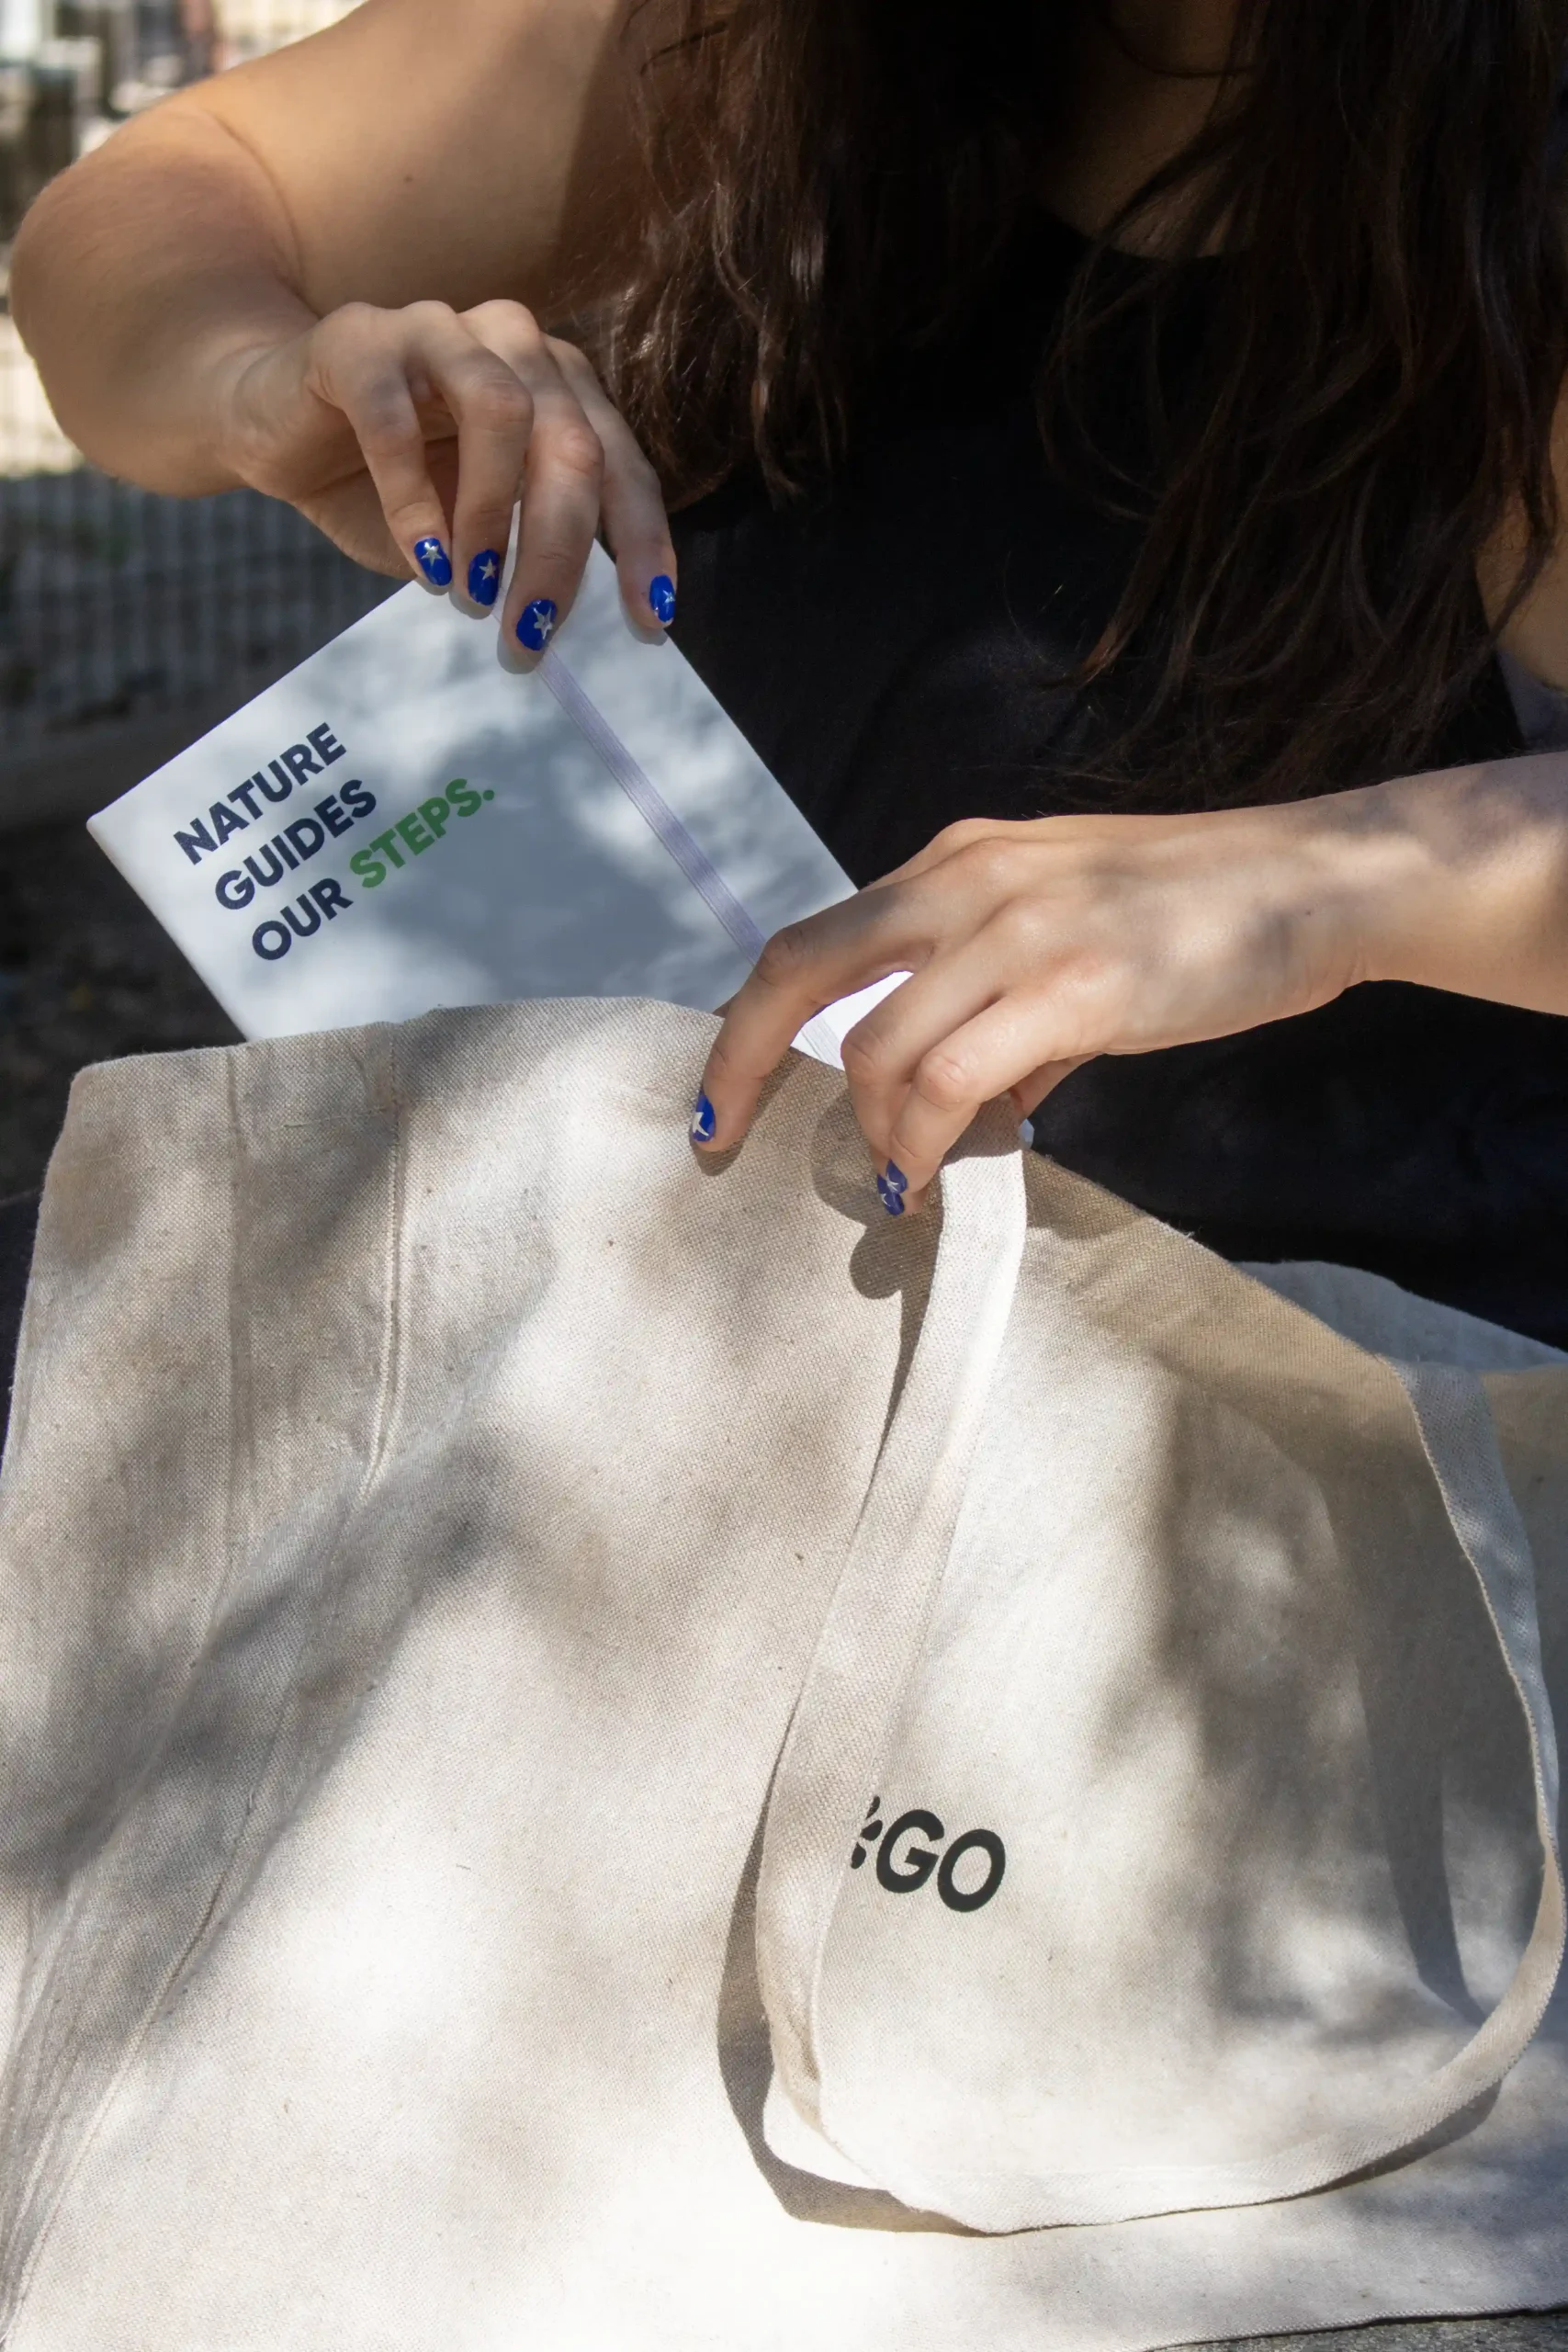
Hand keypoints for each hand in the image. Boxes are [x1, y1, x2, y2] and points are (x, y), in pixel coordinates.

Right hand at [213, 297, 675, 654]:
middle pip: (570, 442)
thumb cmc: (380, 485)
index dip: (641, 540)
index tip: (648, 618)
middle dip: (560, 551)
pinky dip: (413, 500)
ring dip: (493, 517)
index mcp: (557, 387)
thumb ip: (520, 560)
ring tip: (473, 594)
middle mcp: (513, 344)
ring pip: (502, 411)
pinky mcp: (358, 340)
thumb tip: (562, 627)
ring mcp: (437, 329)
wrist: (267, 422)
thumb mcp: (467, 537)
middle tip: (531, 633)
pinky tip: (420, 562)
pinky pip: (395, 419)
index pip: (620, 463)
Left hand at [694, 798, 1390, 1211]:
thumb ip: (1002, 1003)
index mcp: (958, 860)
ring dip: (871, 1131)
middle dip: (743, 1059)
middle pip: (801, 967)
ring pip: (878, 1047)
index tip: (721, 1088)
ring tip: (897, 1177)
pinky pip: (954, 1081)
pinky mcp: (1077, 986)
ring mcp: (1020, 929)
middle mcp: (969, 880)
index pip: (814, 937)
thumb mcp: (1072, 927)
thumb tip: (971, 1104)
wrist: (1320, 883)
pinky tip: (933, 1175)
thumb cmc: (1202, 913)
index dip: (749, 1016)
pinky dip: (923, 1142)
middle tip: (724, 1135)